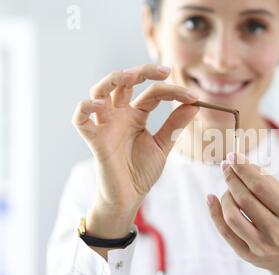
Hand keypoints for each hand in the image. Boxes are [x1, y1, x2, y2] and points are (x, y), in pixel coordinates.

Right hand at [73, 64, 198, 237]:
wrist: (129, 197)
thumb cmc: (142, 172)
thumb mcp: (162, 145)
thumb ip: (175, 125)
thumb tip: (195, 105)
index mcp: (136, 115)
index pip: (152, 93)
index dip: (172, 92)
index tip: (193, 97)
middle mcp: (119, 115)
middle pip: (124, 82)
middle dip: (142, 72)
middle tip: (164, 71)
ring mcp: (105, 125)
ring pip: (99, 91)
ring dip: (113, 79)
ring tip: (131, 76)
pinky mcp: (94, 139)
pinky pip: (80, 120)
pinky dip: (84, 108)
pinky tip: (98, 104)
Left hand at [207, 152, 278, 274]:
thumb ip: (267, 182)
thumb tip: (241, 164)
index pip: (260, 187)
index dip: (243, 169)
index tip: (233, 156)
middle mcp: (276, 232)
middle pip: (244, 199)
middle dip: (232, 178)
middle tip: (226, 166)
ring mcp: (260, 246)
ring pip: (232, 216)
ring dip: (225, 196)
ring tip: (229, 188)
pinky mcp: (247, 255)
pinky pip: (225, 232)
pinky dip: (214, 213)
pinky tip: (211, 198)